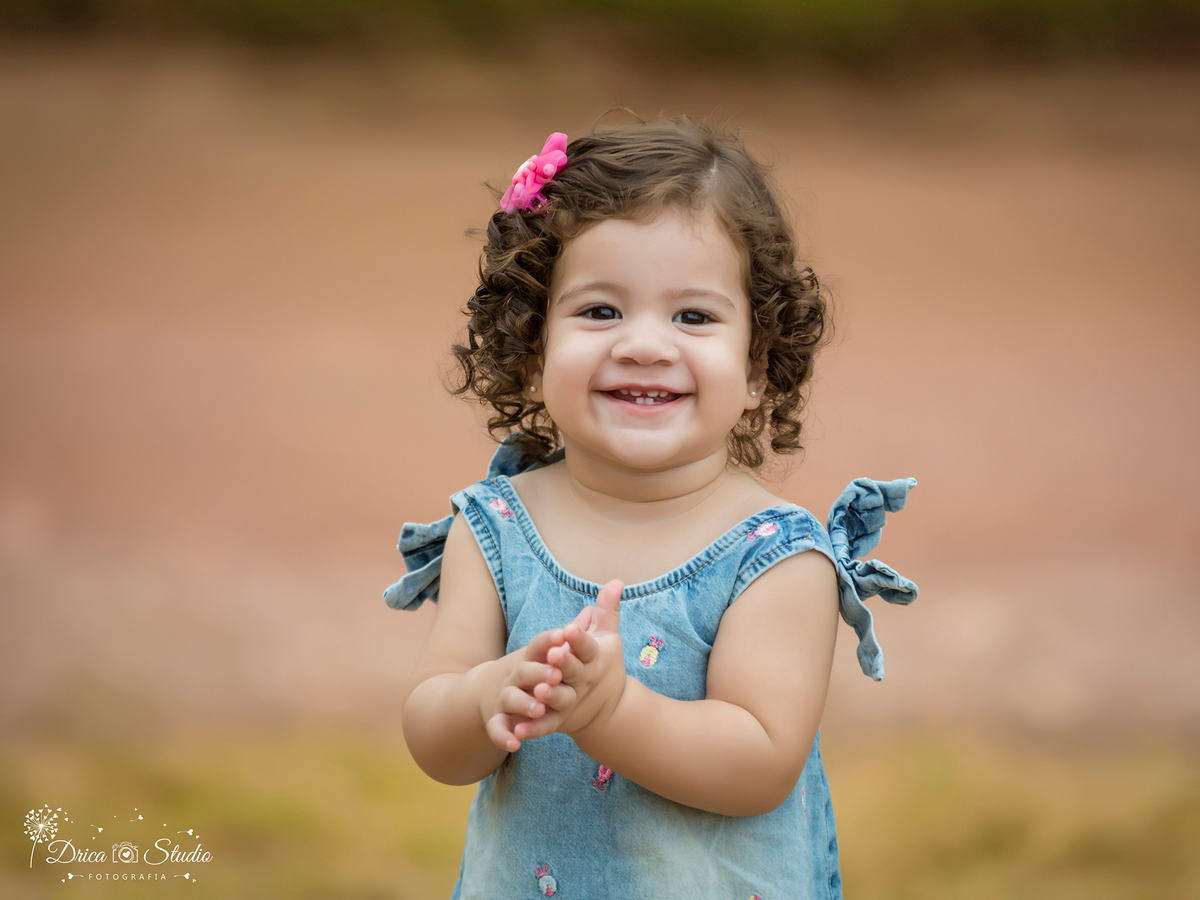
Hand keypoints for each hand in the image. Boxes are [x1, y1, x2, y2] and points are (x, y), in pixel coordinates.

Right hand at [479, 628, 575, 752]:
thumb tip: (596, 606)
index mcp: (533, 656)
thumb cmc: (535, 667)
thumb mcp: (554, 650)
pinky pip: (498, 728)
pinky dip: (503, 735)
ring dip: (524, 703)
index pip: (540, 644)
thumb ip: (576, 630)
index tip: (565, 634)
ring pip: (511, 698)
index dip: (551, 640)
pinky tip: (515, 743)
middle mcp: (517, 674)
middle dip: (539, 672)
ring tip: (538, 708)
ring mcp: (506, 696)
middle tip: (556, 675)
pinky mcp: (499, 719)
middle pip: (525, 670)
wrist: (493, 689)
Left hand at [544, 579, 626, 736]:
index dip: (580, 638)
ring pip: (561, 698)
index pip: (587, 646)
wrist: (608, 708)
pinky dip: (533, 729)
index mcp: (594, 658)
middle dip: (565, 663)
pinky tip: (518, 731)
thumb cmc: (603, 664)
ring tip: (539, 691)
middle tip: (554, 655)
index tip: (570, 629)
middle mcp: (584, 679)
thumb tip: (616, 581)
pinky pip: (546, 726)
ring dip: (550, 696)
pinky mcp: (559, 720)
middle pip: (574, 671)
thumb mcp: (607, 637)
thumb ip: (606, 610)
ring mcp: (571, 700)